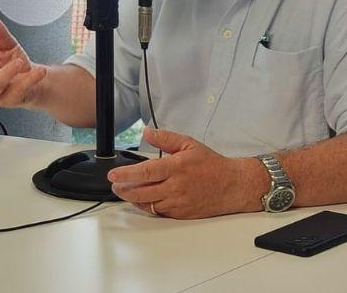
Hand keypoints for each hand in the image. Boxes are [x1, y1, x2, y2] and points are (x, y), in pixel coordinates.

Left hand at [107, 127, 261, 218]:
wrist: (234, 186)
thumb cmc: (212, 165)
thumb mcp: (189, 144)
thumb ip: (166, 138)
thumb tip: (148, 132)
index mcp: (176, 168)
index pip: (145, 172)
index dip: (126, 175)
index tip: (113, 175)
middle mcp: (176, 187)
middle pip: (142, 192)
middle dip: (124, 190)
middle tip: (115, 185)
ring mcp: (179, 203)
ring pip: (149, 205)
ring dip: (134, 199)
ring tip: (125, 192)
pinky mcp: (182, 214)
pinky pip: (160, 212)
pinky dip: (149, 206)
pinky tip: (144, 200)